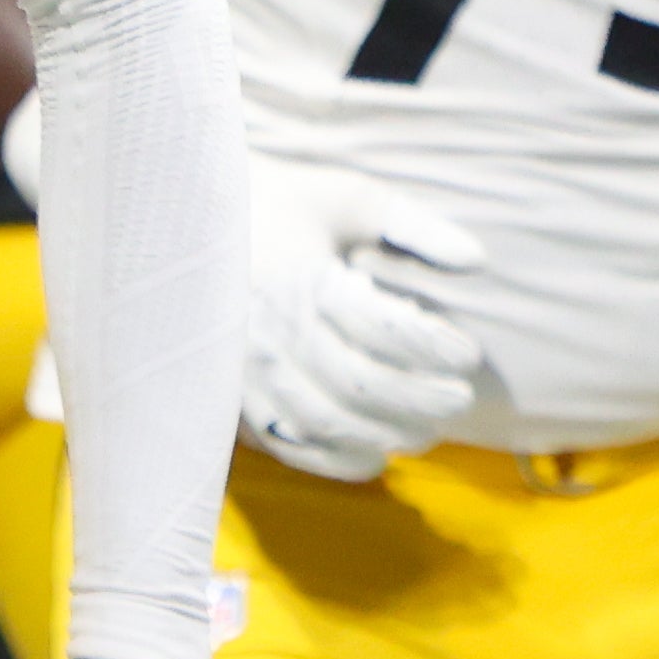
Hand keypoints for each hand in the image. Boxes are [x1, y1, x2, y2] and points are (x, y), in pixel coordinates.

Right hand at [243, 176, 489, 481]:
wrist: (183, 222)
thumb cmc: (277, 205)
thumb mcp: (347, 197)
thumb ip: (413, 225)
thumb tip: (475, 259)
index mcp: (300, 278)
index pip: (380, 327)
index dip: (432, 348)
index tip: (468, 353)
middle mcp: (270, 329)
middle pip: (359, 384)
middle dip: (420, 399)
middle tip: (459, 399)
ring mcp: (245, 370)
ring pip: (325, 422)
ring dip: (385, 434)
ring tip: (426, 430)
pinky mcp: (232, 398)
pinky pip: (288, 445)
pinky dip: (335, 461)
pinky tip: (374, 456)